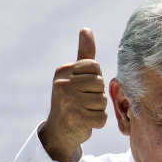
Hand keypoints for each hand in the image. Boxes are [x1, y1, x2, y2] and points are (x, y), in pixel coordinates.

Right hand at [39, 28, 107, 161]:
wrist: (59, 131)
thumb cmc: (72, 99)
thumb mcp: (75, 75)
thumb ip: (84, 54)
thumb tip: (86, 29)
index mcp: (63, 72)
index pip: (95, 67)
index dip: (95, 79)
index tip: (83, 88)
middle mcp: (63, 85)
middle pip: (100, 84)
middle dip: (97, 95)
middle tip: (83, 102)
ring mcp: (69, 102)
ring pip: (102, 101)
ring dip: (97, 109)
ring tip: (84, 111)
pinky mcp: (77, 119)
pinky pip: (102, 117)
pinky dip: (98, 122)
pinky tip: (86, 122)